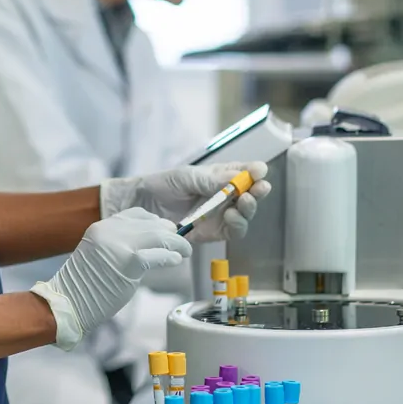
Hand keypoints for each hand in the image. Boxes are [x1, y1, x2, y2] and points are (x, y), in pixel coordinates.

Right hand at [31, 208, 191, 350]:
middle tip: (180, 243)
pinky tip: (176, 260)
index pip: (136, 213)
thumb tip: (150, 245)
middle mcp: (110, 230)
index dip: (155, 221)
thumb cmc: (85, 285)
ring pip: (158, 236)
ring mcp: (120, 244)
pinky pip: (158, 255)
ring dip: (176, 244)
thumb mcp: (99, 254)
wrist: (69, 302)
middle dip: (170, 232)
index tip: (165, 230)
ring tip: (184, 251)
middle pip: (151, 223)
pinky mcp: (129, 261)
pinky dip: (171, 257)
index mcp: (102, 226)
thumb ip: (120, 245)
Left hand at [99, 162, 271, 242]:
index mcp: (220, 176)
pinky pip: (233, 231)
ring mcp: (221, 215)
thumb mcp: (187, 177)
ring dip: (250, 208)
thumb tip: (238, 177)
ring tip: (244, 201)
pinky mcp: (214, 232)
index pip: (245, 172)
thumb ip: (211, 180)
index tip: (260, 171)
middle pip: (251, 194)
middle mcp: (225, 195)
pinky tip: (231, 216)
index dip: (256, 171)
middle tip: (259, 188)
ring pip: (246, 214)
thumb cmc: (164, 185)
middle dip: (258, 190)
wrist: (143, 206)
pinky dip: (237, 224)